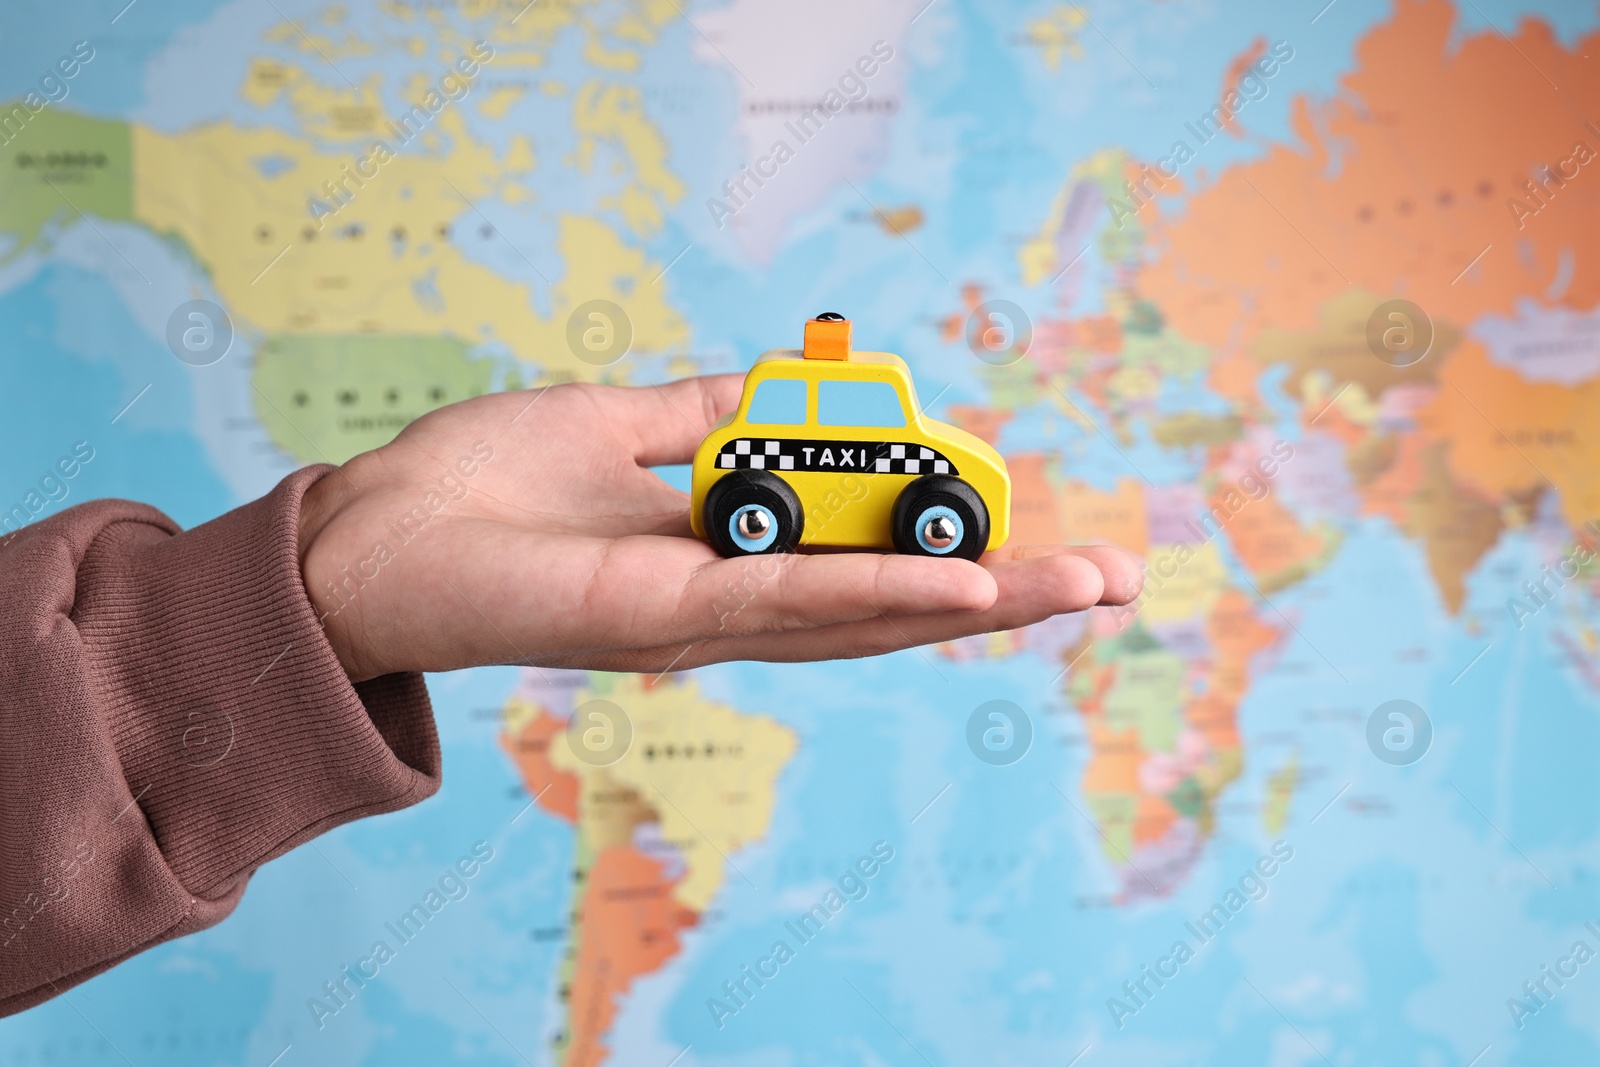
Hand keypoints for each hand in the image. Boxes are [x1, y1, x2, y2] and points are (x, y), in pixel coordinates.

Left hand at [297, 376, 1142, 680]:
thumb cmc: (474, 488)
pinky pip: (793, 603)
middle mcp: (730, 603)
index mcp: (724, 554)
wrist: (372, 538)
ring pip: (865, 616)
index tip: (1023, 513)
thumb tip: (774, 382)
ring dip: (977, 601)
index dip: (945, 541)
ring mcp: (706, 621)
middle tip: (1110, 577)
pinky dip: (881, 599)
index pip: (860, 556)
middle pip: (888, 603)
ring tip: (1081, 583)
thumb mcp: (609, 426)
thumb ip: (698, 416)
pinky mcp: (670, 619)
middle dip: (1001, 592)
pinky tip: (965, 592)